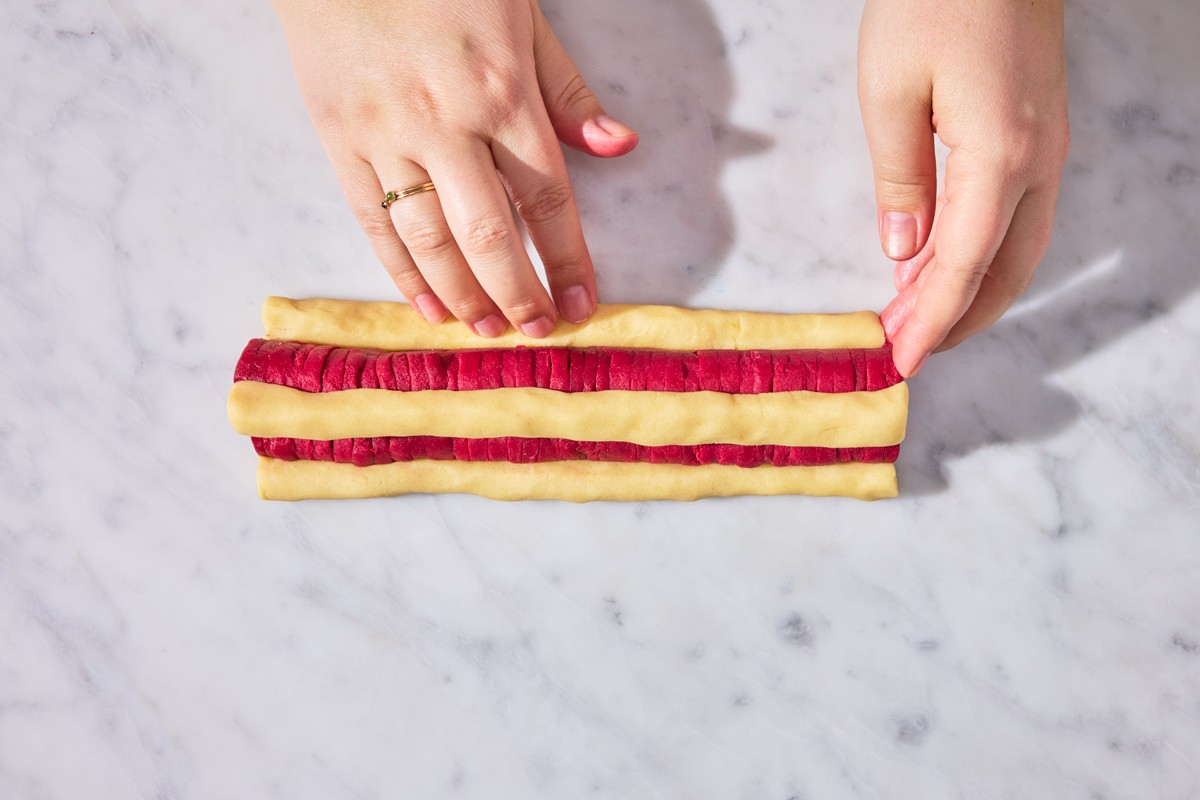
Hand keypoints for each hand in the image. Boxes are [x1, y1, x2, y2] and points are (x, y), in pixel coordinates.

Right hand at [272, 0, 637, 336]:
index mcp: (502, 91)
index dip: (568, 260)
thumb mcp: (523, 18)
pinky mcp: (338, 139)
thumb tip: (619, 148)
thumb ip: (567, 92)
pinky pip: (373, 223)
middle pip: (489, 235)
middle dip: (518, 294)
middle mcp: (445, 121)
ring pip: (429, 240)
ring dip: (463, 296)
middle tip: (535, 330)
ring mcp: (386, 135)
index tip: (581, 303)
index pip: (548, 198)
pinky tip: (427, 306)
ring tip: (487, 328)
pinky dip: (401, 273)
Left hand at [858, 0, 1068, 375]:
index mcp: (1000, 158)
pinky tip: (939, 256)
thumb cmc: (931, 1)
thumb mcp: (890, 94)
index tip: (901, 362)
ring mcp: (1048, 145)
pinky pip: (1017, 212)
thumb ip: (899, 181)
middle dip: (955, 319)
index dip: (932, 323)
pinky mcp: (1039, 128)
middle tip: (904, 348)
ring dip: (970, 288)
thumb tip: (903, 250)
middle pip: (1005, 271)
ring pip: (1018, 246)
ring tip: (913, 314)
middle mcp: (1037, 161)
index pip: (963, 267)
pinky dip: (981, 249)